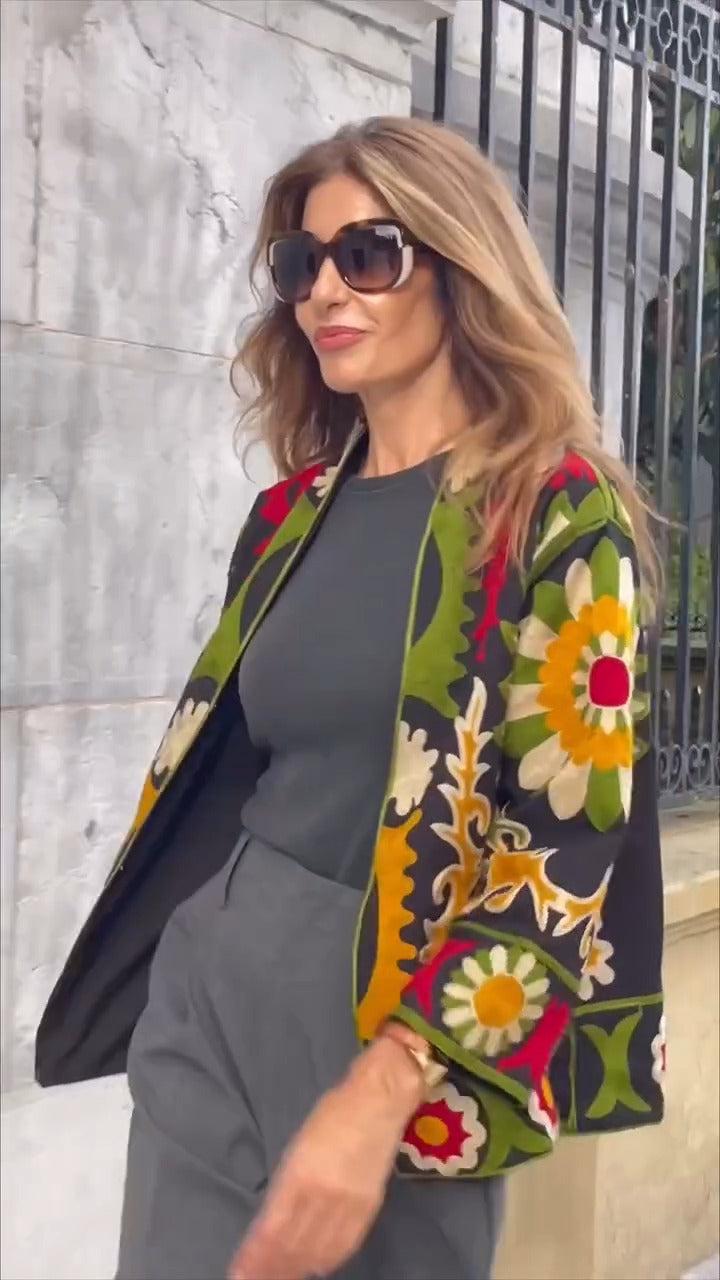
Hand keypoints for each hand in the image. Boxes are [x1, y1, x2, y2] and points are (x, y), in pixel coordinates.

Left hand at [228, 1035, 424, 1279]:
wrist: (379, 1102)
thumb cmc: (333, 1114)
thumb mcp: (298, 1146)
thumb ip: (287, 1185)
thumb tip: (274, 1220)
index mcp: (300, 1175)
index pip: (272, 1229)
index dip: (255, 1256)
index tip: (239, 1273)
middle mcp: (323, 1195)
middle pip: (293, 1245)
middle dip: (272, 1268)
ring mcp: (348, 1204)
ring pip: (318, 1250)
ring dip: (297, 1268)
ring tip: (280, 1278)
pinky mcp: (368, 1208)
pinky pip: (345, 1244)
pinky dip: (327, 1259)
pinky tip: (316, 1266)